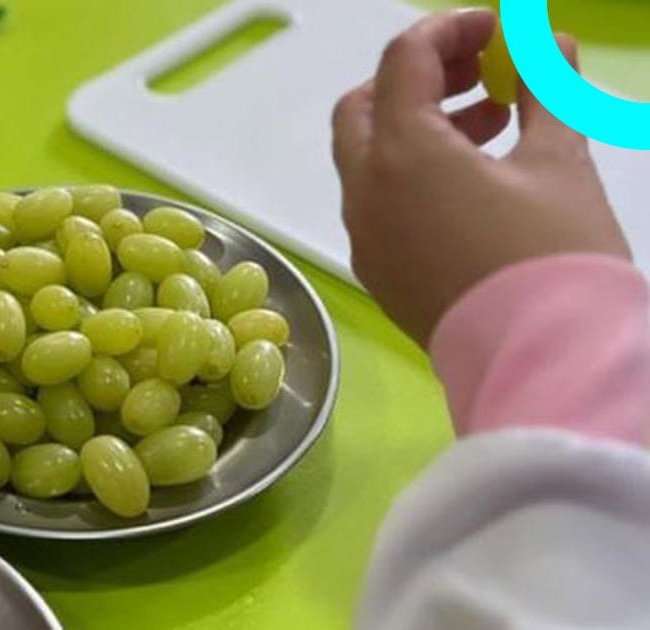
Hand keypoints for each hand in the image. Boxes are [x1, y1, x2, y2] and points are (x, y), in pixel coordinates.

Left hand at [331, 9, 629, 345]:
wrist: (543, 363)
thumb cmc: (554, 255)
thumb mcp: (558, 161)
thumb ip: (547, 91)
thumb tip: (550, 46)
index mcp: (400, 154)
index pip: (402, 61)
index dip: (450, 30)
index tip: (499, 31)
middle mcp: (365, 194)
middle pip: (364, 109)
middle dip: (417, 79)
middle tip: (481, 75)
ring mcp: (365, 238)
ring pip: (368, 160)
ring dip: (417, 128)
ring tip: (494, 126)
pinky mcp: (379, 274)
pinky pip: (378, 205)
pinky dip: (409, 176)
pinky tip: (471, 184)